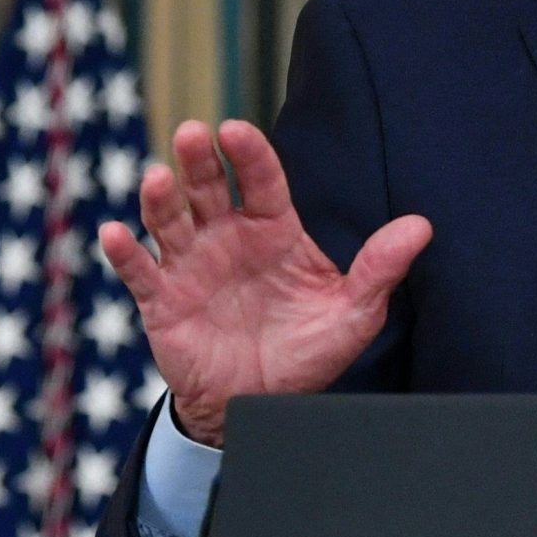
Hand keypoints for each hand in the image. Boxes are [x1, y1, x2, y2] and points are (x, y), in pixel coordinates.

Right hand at [99, 120, 431, 446]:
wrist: (261, 405)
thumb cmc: (306, 353)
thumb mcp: (352, 314)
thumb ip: (380, 269)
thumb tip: (422, 226)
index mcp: (272, 231)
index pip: (260, 180)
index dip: (249, 154)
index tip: (237, 131)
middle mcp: (226, 238)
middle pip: (208, 187)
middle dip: (199, 159)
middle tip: (194, 134)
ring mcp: (190, 266)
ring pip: (169, 221)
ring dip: (159, 198)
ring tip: (157, 180)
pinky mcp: (162, 301)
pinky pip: (139, 272)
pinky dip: (125, 252)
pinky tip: (114, 234)